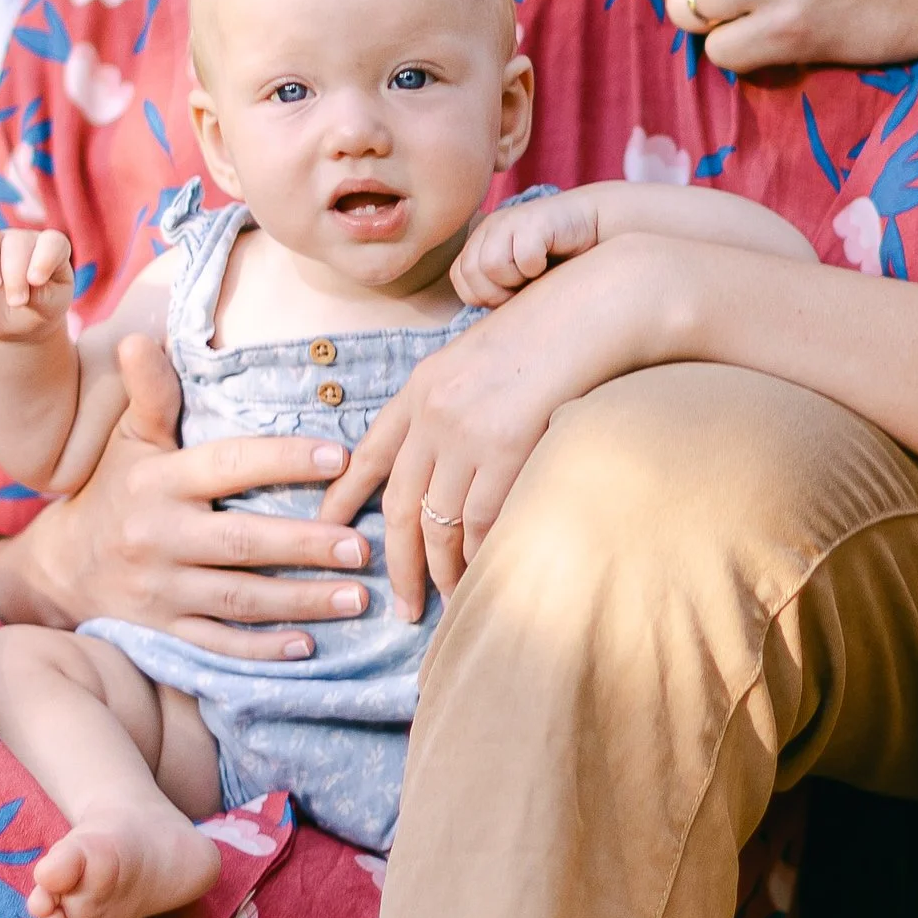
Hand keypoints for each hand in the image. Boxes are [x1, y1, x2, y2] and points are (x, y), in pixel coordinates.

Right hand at [0, 223, 75, 339]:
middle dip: (15, 273)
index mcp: (50, 249)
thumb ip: (45, 295)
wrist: (16, 324)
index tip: (36, 281)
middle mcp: (21, 241)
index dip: (44, 258)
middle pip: (16, 242)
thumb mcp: (50, 307)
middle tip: (16, 301)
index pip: (52, 242)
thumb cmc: (40, 308)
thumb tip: (31, 284)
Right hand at [0, 337, 378, 658]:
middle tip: (364, 547)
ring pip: (239, 601)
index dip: (285, 459)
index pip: (230, 465)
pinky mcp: (162, 634)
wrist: (59, 568)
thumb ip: (149, 395)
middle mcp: (160, 538)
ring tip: (359, 598)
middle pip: (242, 543)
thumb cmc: (114, 491)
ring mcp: (161, 592)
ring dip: (301, 602)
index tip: (341, 456)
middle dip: (306, 547)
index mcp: (160, 482)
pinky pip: (217, 646)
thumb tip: (140, 337)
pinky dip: (262, 651)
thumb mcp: (128, 441)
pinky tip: (308, 648)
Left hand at [326, 244, 666, 620]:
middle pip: (399, 506)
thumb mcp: (476, 358)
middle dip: (397, 563)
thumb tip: (443, 460)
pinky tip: (482, 575)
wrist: (590, 312)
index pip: (369, 454)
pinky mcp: (506, 450)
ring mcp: (467, 434)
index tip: (328, 529)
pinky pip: (482, 522)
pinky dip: (480, 556)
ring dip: (442, 571)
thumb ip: (449, 405)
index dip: (344, 496)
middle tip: (400, 606)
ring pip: (439, 524)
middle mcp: (433, 414)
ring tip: (445, 602)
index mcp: (420, 389)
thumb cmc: (545, 332)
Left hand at [451, 186, 605, 305]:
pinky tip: (550, 258)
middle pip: (471, 272)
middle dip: (498, 291)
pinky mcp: (532, 219)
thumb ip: (496, 293)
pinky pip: (522, 257)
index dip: (484, 295)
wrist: (596, 228)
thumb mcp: (520, 282)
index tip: (512, 293)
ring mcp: (509, 220)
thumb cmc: (559, 263)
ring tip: (536, 271)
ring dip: (517, 278)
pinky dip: (537, 266)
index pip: (460, 277)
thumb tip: (480, 331)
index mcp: (481, 241)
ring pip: (490, 265)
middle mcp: (489, 228)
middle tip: (525, 285)